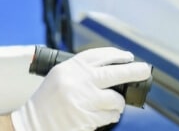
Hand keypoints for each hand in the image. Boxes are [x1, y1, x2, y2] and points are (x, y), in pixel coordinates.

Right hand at [11, 47, 150, 130]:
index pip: (100, 55)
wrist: (33, 123)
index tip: (129, 57)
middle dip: (135, 71)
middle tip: (145, 70)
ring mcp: (84, 99)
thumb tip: (114, 71)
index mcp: (70, 67)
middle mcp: (78, 80)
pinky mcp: (88, 117)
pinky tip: (99, 116)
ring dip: (117, 104)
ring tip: (106, 106)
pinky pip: (110, 116)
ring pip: (116, 99)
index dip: (118, 55)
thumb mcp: (60, 76)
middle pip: (116, 72)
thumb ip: (83, 71)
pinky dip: (109, 117)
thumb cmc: (47, 102)